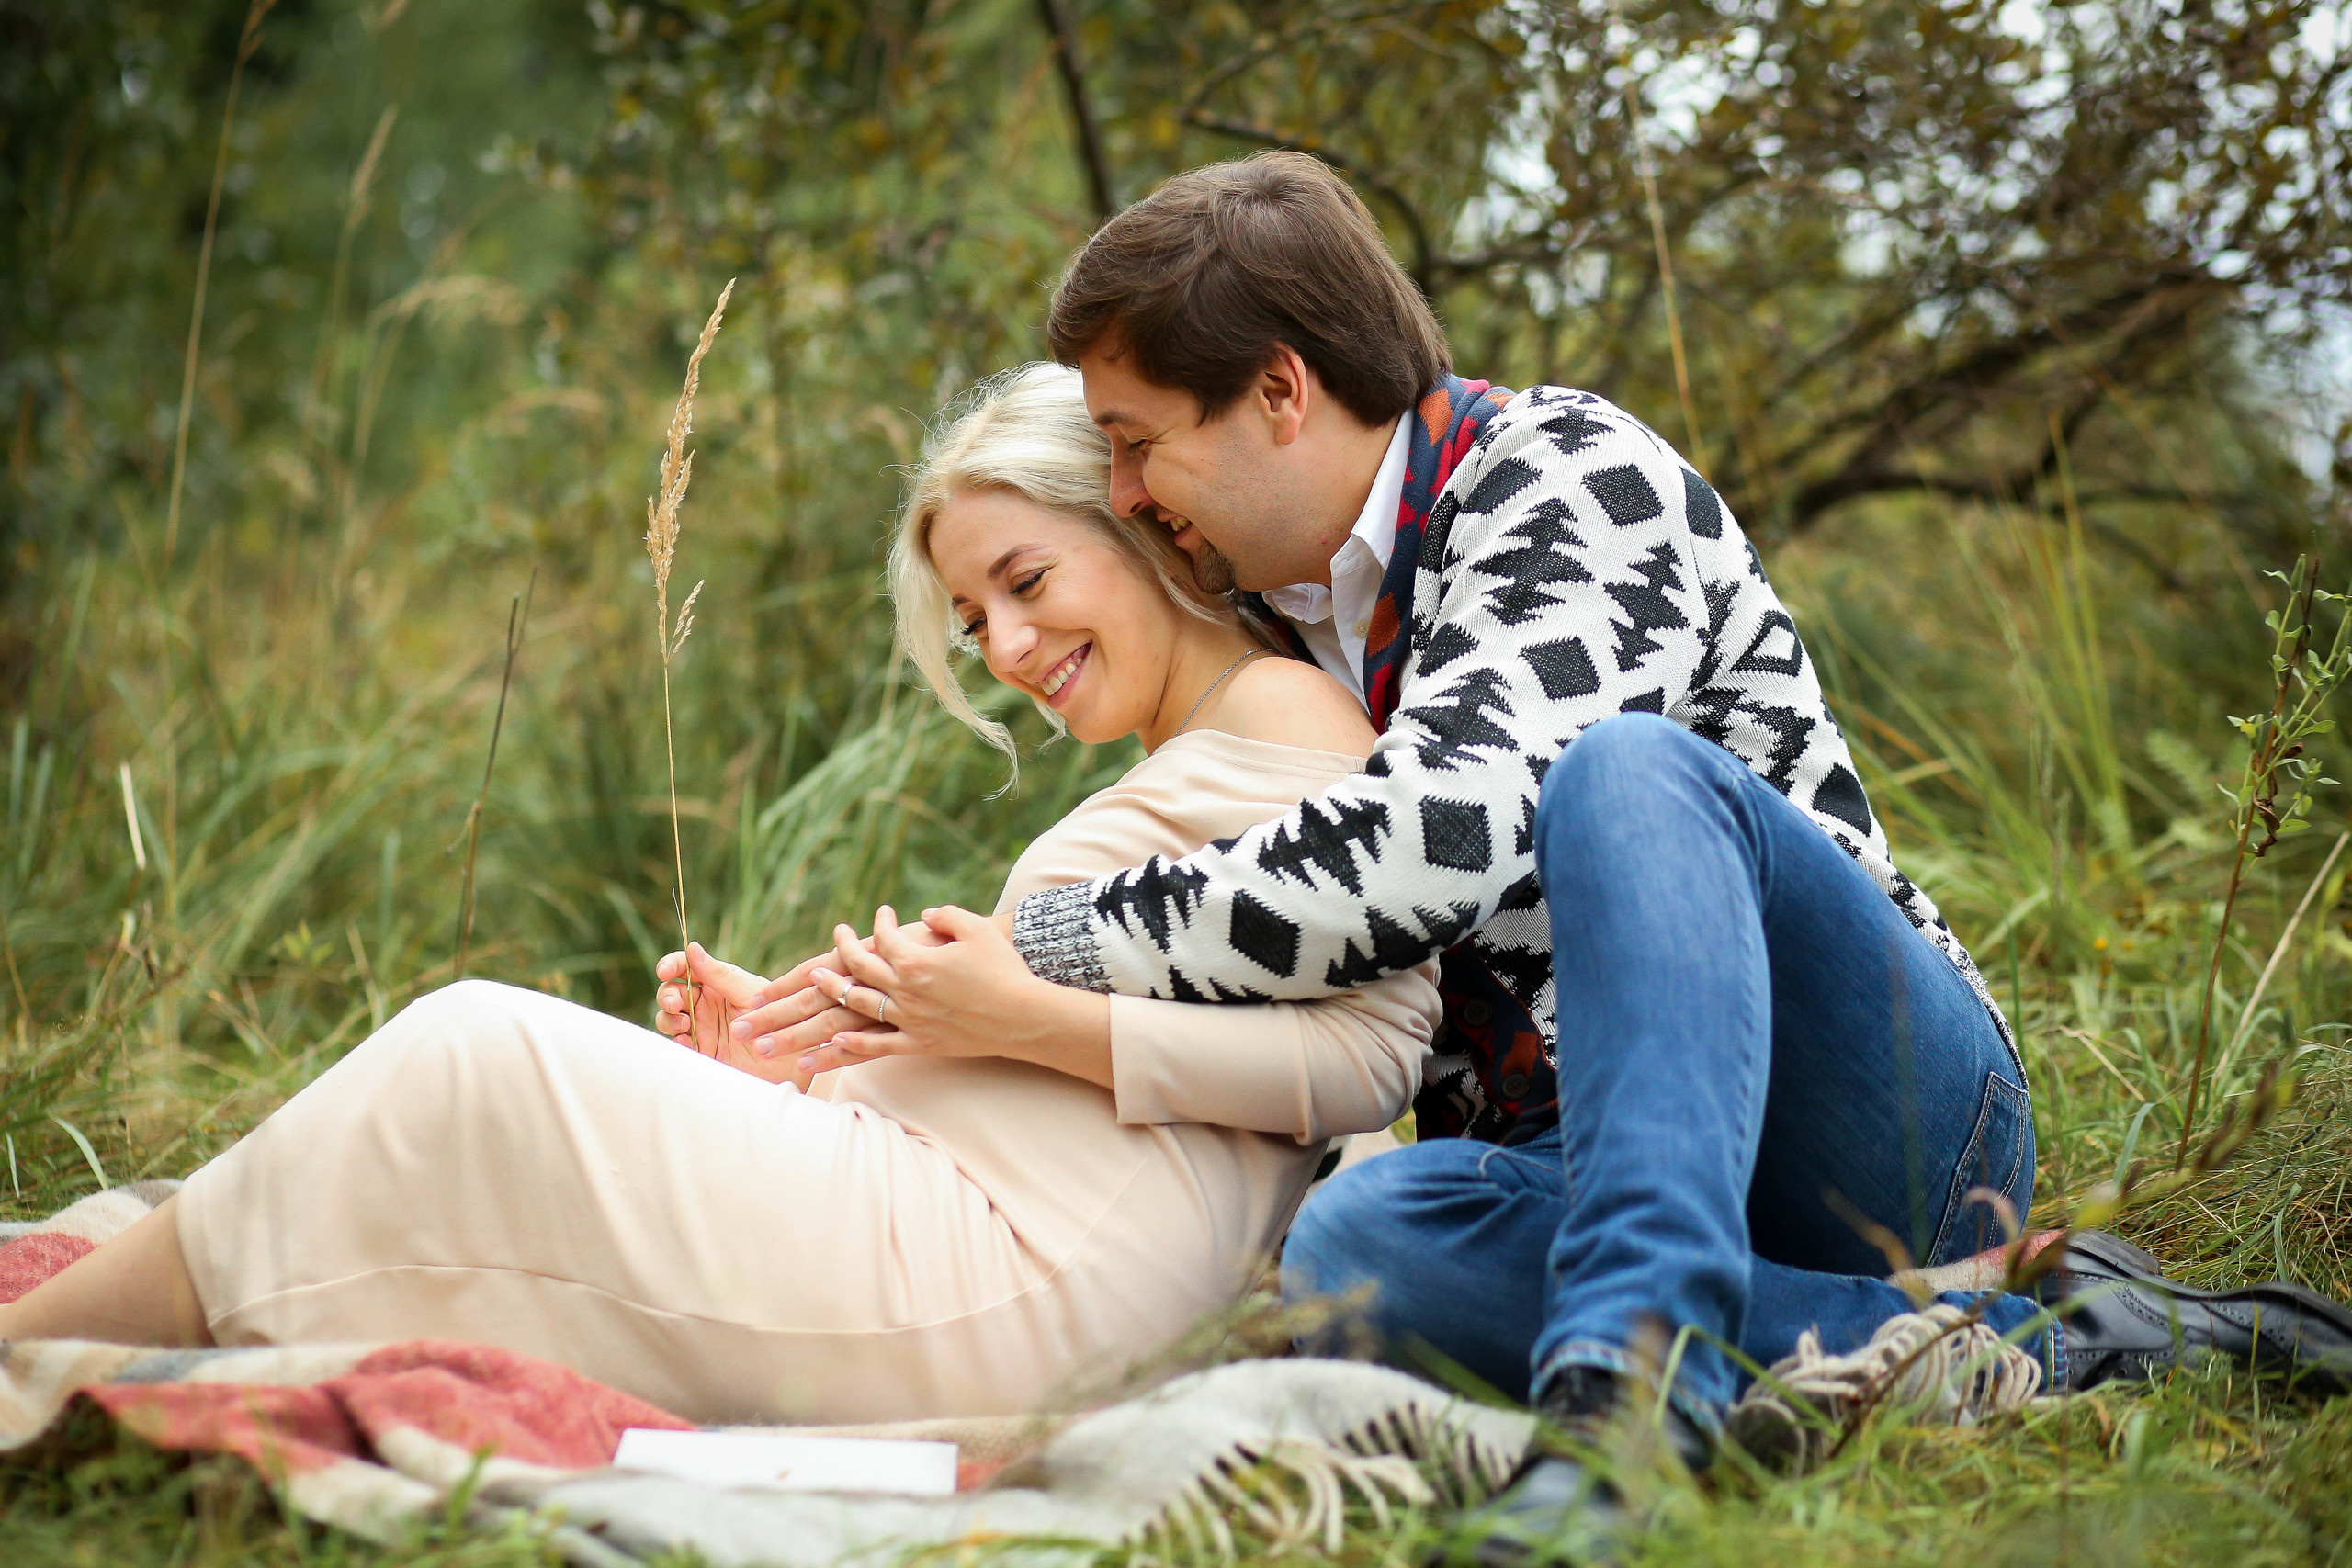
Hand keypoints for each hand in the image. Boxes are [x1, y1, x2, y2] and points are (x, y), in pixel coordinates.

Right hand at [653, 942, 813, 1087]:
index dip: (671, 965)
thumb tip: (691, 948)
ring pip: (668, 1018)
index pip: (686, 967)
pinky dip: (677, 1042)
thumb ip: (720, 975)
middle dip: (667, 995)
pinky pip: (678, 1045)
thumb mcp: (750, 993)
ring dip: (668, 1019)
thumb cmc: (780, 1019)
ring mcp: (701, 1029)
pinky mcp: (701, 1053)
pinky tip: (687, 1043)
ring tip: (684, 1025)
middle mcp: (706, 1004)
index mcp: (718, 983)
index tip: (665, 971)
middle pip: (671, 992)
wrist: (793, 1059)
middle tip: (677, 1005)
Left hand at [796, 904, 1107, 1086]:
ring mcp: (909, 1020)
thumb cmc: (1004, 968)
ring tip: (816, 981)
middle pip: (860, 968)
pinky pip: (879, 1046)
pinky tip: (837, 1038)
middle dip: (844, 948)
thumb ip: (946, 916)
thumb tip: (924, 916)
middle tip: (838, 934)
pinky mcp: (920, 1044)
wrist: (1023, 1016)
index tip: (882, 914)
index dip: (880, 922)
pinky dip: (855, 1043)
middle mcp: (904, 991)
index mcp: (915, 961)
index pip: (884, 938)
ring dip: (833, 990)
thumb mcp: (976, 929)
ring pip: (858, 1005)